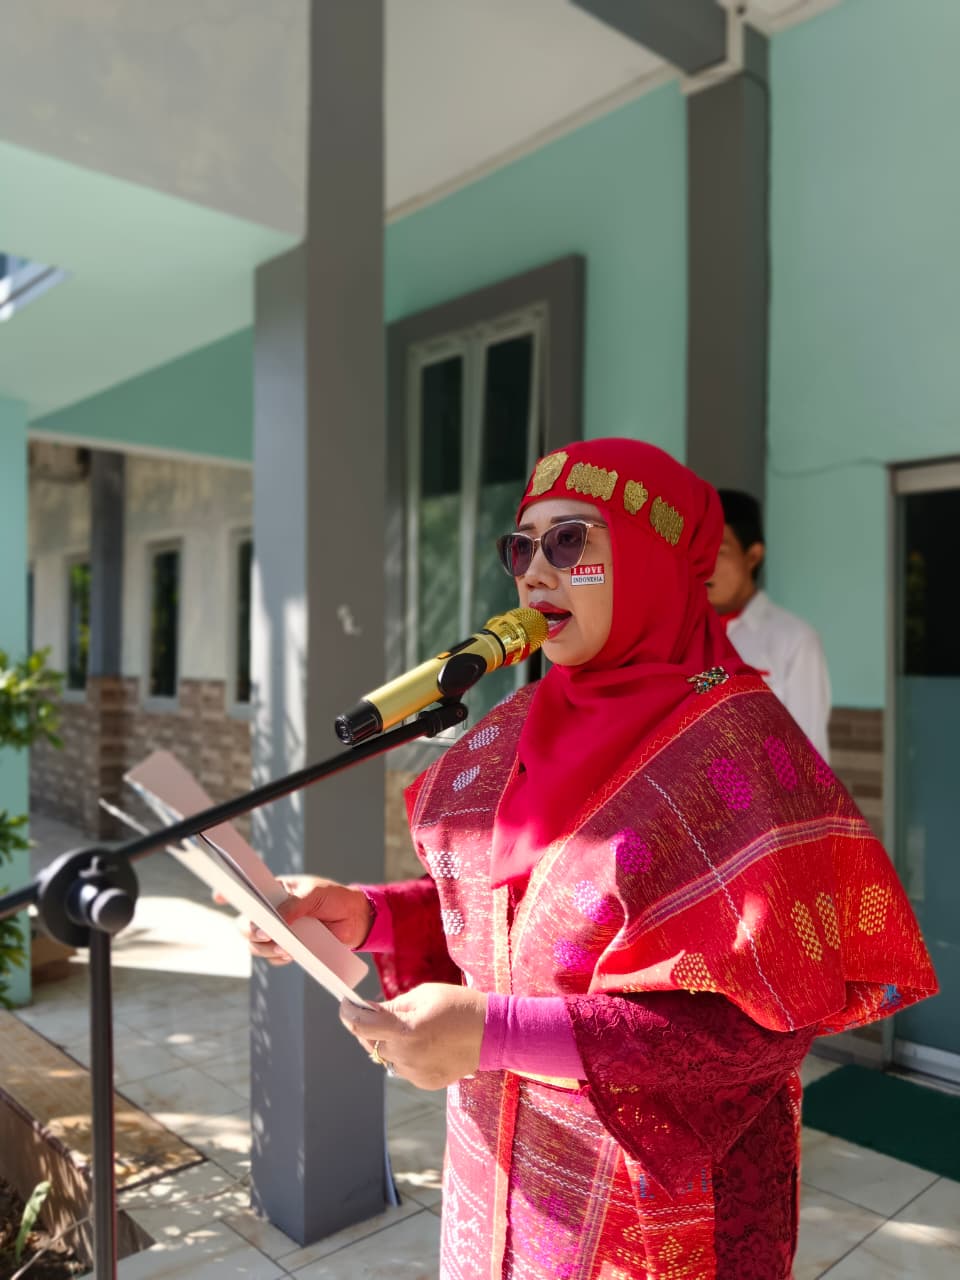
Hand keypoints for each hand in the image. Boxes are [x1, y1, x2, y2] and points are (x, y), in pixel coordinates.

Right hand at [232, 876, 372, 963]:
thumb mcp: (315, 894)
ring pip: (257, 945)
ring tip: (285, 948)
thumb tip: (272, 922)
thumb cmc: (335, 898)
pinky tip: (291, 954)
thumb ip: (294, 905)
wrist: (357, 919)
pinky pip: (275, 958)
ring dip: (266, 948)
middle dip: (250, 931)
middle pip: (246, 924)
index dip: (231, 893)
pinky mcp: (291, 949)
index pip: (248, 892)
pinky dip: (279, 958)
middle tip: (265, 934)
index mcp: (276, 892)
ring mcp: (281, 932)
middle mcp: (273, 913)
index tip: (219, 896)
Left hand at [339, 983, 487, 1090]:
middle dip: (370, 1027)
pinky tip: (424, 1044)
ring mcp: (415, 1073)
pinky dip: (404, 1055)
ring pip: (386, 1058)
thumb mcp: (423, 995)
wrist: (492, 1033)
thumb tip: (366, 1010)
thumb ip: (392, 1006)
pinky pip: (403, 1068)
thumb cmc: (458, 1006)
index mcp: (405, 1029)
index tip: (346, 1004)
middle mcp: (406, 1055)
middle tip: (379, 1013)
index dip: (347, 1014)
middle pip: (370, 1043)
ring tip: (410, 1029)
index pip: (360, 1026)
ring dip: (388, 1043)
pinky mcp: (424, 1083)